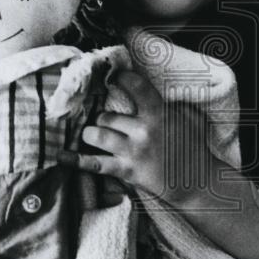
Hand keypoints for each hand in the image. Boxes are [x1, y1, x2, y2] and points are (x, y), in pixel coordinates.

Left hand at [59, 69, 209, 202]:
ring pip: (96, 135)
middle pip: (107, 116)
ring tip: (94, 135)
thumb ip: (172, 102)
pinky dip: (76, 160)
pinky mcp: (126, 171)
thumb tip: (154, 89)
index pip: (135, 86)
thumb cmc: (194, 148)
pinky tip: (61, 156)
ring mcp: (132, 151)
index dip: (120, 77)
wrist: (197, 183)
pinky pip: (95, 164)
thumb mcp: (190, 117)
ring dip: (91, 134)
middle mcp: (143, 130)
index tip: (112, 75)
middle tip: (107, 121)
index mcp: (159, 113)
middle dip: (103, 118)